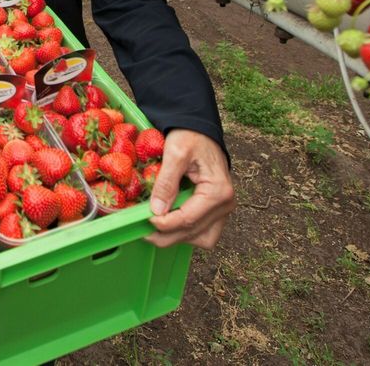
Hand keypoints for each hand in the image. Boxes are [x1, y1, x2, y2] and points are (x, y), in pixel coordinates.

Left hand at [144, 129, 234, 248]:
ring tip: (154, 230)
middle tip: (142, 231)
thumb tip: (157, 210)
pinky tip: (169, 224)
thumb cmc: (190, 136)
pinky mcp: (217, 211)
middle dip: (166, 235)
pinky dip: (187, 233)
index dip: (163, 224)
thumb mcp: (176, 153)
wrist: (200, 130)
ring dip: (177, 238)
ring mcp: (223, 209)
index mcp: (218, 191)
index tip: (142, 220)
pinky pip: (204, 232)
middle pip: (193, 232)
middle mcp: (226, 205)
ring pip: (201, 238)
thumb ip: (166, 182)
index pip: (188, 219)